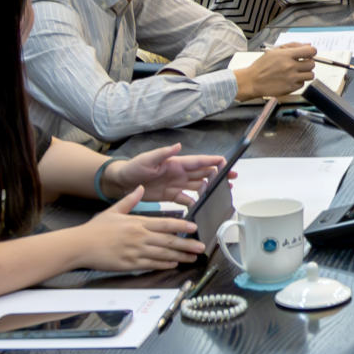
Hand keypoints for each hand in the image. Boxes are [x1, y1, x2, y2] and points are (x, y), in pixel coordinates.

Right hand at [70, 190, 205, 270]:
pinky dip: (164, 264)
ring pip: (163, 254)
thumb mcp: (114, 210)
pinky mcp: (129, 264)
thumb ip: (130, 200)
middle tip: (201, 247)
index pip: (165, 223)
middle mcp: (140, 237)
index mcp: (138, 223)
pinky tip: (174, 264)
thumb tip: (140, 187)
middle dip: (187, 244)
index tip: (195, 228)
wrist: (80, 245)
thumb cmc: (96, 229)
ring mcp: (135, 251)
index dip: (182, 225)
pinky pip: (151, 264)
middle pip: (169, 240)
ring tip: (192, 258)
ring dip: (180, 256)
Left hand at [105, 143, 223, 203]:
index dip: (213, 161)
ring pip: (198, 186)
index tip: (227, 163)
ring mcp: (176, 184)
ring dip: (209, 190)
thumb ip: (163, 153)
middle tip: (232, 180)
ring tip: (221, 195)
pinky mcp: (170, 196)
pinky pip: (186, 199)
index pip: (199, 161)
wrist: (121, 183)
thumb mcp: (147, 159)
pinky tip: (201, 208)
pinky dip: (195, 203)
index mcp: (176, 163)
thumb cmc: (134, 168)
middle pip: (203, 174)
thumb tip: (178, 145)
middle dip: (218, 175)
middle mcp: (180, 173)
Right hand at [232, 43, 315, 100]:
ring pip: (310, 75)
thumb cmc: (262, 65)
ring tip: (297, 73)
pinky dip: (298, 82)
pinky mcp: (290, 88)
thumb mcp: (274, 51)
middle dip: (308, 63)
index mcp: (286, 55)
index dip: (311, 52)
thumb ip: (292, 46)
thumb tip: (308, 45)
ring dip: (305, 73)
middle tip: (301, 64)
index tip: (308, 54)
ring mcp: (291, 78)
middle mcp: (290, 66)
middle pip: (312, 64)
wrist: (252, 81)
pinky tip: (290, 80)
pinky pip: (302, 84)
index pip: (310, 51)